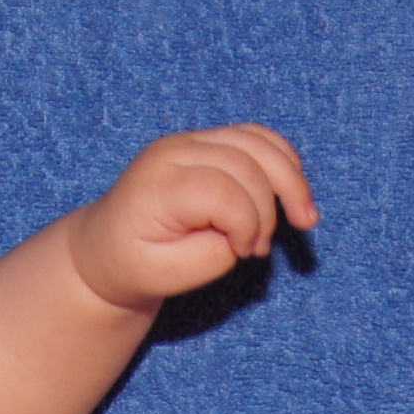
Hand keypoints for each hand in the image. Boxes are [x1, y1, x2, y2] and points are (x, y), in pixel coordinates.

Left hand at [65, 125, 319, 310]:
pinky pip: (257, 137)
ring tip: (305, 219)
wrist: (107, 246)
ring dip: (291, 180)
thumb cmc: (135, 263)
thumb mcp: (169, 276)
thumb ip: (214, 254)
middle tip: (259, 251)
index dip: (247, 224)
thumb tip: (248, 230)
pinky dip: (284, 161)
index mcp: (158, 185)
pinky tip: (295, 190)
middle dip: (268, 211)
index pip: (222, 190)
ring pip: (259, 142)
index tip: (242, 255)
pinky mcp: (207, 141)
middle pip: (247, 163)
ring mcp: (191, 140)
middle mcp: (174, 151)